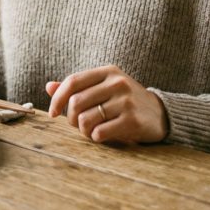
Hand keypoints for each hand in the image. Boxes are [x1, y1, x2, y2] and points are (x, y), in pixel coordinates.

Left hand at [45, 65, 167, 144]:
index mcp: (108, 72)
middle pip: (76, 102)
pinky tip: (102, 135)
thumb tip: (49, 87)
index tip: (53, 113)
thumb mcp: (103, 89)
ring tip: (90, 131)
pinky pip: (100, 132)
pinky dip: (95, 137)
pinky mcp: (132, 120)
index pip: (72, 81)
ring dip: (83, 130)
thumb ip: (78, 88)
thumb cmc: (125, 102)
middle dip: (70, 118)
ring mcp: (126, 101)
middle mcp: (117, 83)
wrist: (161, 114)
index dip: (57, 99)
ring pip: (85, 119)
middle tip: (77, 125)